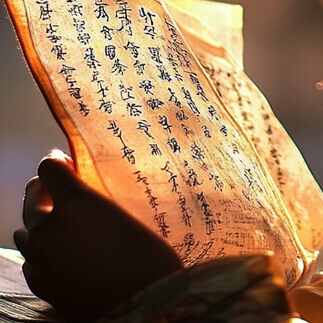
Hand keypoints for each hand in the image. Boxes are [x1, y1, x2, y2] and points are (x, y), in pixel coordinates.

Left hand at [14, 151, 182, 322]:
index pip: (49, 168)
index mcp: (75, 203)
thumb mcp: (128, 215)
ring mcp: (40, 259)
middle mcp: (49, 228)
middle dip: (45, 188)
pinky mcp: (41, 284)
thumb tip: (83, 189)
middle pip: (31, 196)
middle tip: (64, 188)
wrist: (147, 308)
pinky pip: (30, 258)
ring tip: (63, 222)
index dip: (58, 161)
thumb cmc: (149, 257)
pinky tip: (59, 251)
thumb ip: (98, 200)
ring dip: (40, 220)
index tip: (70, 163)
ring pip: (26, 228)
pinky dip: (40, 249)